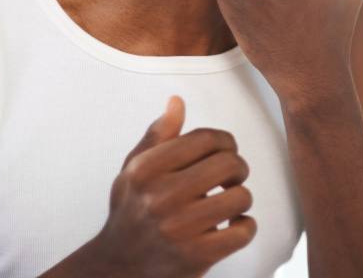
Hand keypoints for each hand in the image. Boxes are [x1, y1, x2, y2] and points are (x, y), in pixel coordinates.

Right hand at [86, 97, 255, 276]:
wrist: (118, 267)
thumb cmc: (132, 212)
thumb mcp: (134, 171)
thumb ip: (158, 135)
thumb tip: (177, 101)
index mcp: (146, 170)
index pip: (207, 138)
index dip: (225, 142)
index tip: (223, 152)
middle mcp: (159, 197)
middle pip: (230, 164)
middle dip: (237, 168)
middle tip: (230, 178)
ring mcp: (178, 228)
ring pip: (241, 196)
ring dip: (240, 199)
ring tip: (227, 203)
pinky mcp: (196, 256)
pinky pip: (244, 231)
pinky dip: (244, 227)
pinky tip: (230, 227)